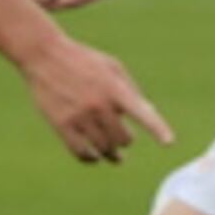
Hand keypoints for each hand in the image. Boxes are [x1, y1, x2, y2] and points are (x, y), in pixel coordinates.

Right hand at [26, 36, 172, 163]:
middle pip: (122, 139)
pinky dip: (90, 158)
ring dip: (111, 154)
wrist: (45, 56)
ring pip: (103, 148)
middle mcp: (99, 104)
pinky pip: (80, 152)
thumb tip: (150, 113)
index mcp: (115, 88)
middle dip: (126, 141)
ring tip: (115, 156)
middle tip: (125, 140)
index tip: (169, 142)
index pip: (141, 112)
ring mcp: (79, 116)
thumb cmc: (83, 60)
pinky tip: (95, 157)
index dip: (157, 128)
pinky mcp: (61, 125)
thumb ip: (132, 90)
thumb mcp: (112, 66)